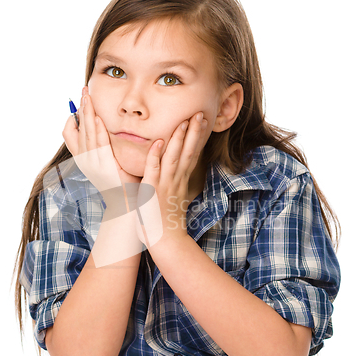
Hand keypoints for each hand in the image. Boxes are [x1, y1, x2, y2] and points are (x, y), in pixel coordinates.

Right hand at [63, 88, 140, 208]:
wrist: (123, 204)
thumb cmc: (120, 184)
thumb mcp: (108, 164)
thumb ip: (104, 149)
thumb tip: (104, 130)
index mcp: (84, 159)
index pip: (70, 134)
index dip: (72, 118)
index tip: (78, 104)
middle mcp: (85, 161)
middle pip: (78, 129)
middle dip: (81, 109)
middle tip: (84, 91)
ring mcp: (93, 165)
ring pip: (87, 134)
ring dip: (87, 114)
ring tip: (88, 97)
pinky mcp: (104, 168)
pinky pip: (99, 145)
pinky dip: (98, 130)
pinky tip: (99, 118)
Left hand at [136, 112, 207, 248]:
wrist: (166, 241)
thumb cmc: (167, 220)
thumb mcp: (175, 198)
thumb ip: (176, 183)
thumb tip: (178, 174)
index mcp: (181, 181)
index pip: (191, 154)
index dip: (196, 137)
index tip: (202, 121)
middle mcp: (176, 180)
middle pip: (188, 152)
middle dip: (194, 132)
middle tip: (199, 113)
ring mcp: (165, 185)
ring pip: (173, 157)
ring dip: (179, 138)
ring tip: (185, 121)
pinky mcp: (152, 191)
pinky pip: (154, 170)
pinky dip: (155, 156)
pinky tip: (158, 142)